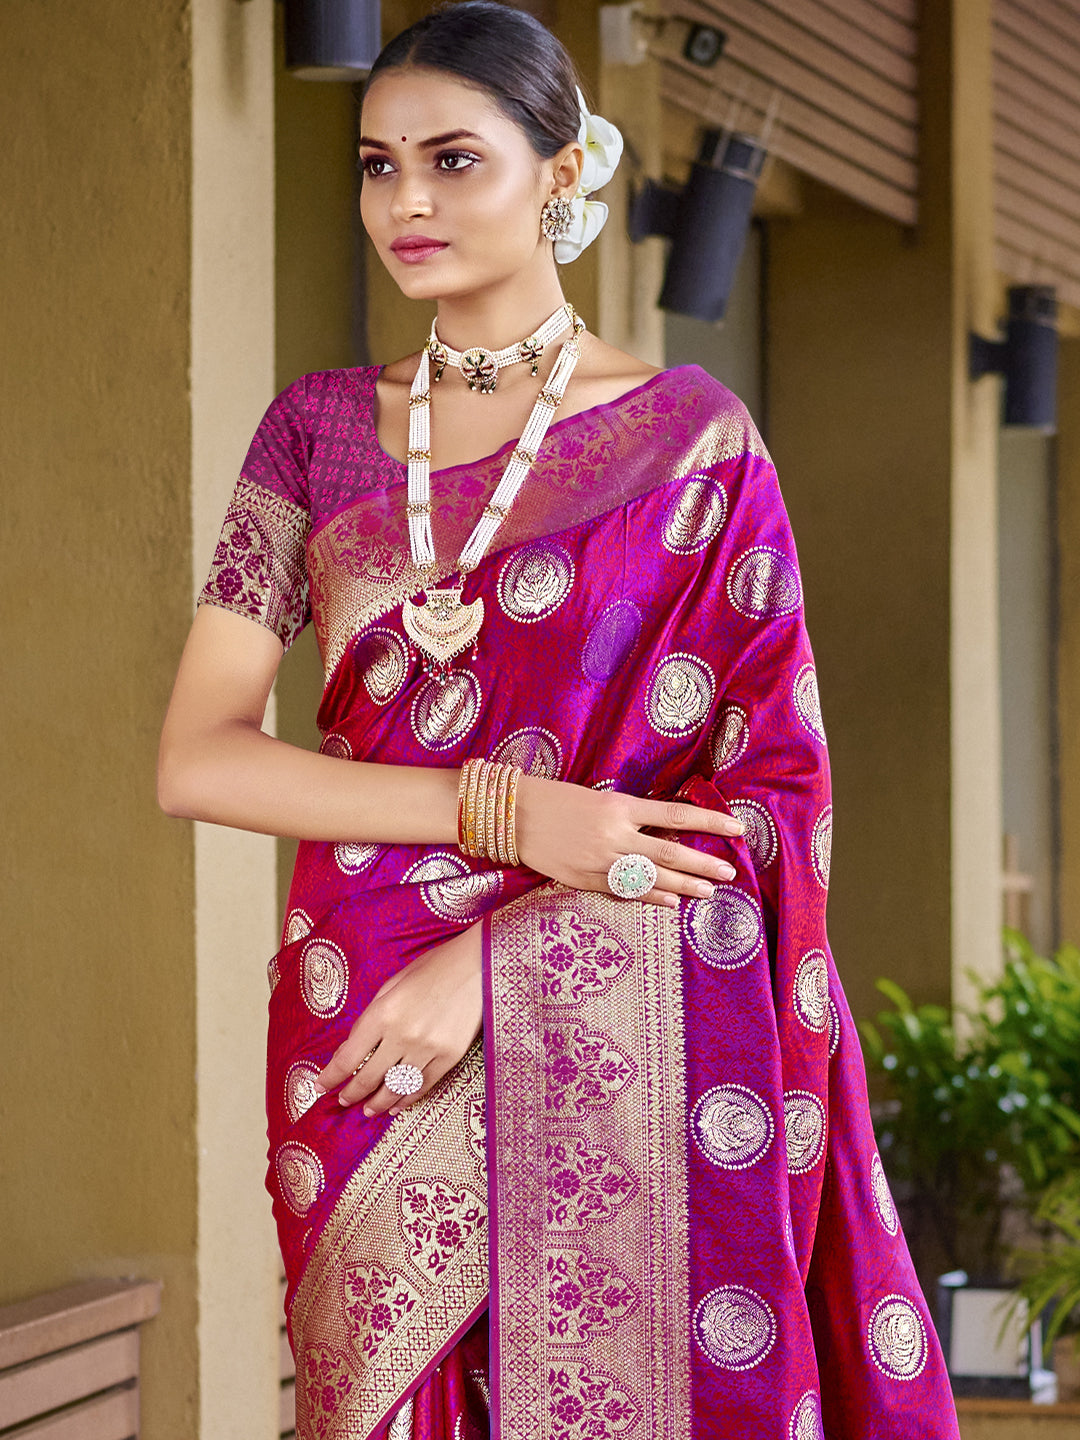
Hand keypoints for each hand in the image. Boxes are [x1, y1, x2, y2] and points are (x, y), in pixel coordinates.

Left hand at [316, 923, 482, 1116]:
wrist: (478, 965)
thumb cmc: (433, 968)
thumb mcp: (392, 984)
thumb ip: (371, 1017)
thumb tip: (352, 1048)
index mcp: (383, 1014)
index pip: (348, 1058)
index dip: (330, 1076)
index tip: (321, 1086)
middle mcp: (402, 1036)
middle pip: (368, 1078)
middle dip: (351, 1093)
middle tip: (343, 1101)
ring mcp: (428, 1049)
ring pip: (395, 1088)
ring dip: (378, 1103)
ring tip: (368, 1110)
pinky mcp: (449, 1057)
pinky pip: (423, 1085)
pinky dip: (407, 1098)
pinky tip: (397, 1104)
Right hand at [515, 777, 742, 906]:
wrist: (515, 815)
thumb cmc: (558, 800)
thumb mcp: (599, 798)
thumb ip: (631, 816)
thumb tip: (667, 832)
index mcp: (620, 806)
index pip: (676, 816)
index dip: (710, 822)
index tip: (736, 828)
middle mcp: (615, 834)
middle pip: (671, 853)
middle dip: (703, 865)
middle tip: (729, 874)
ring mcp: (600, 860)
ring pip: (652, 878)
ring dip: (684, 887)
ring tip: (709, 892)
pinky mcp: (584, 879)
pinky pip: (624, 891)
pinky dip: (651, 898)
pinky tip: (672, 903)